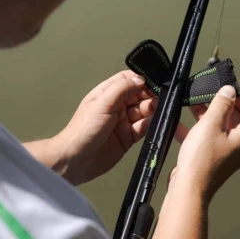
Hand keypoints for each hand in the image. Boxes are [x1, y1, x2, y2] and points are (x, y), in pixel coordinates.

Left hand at [47, 71, 158, 185]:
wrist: (77, 160)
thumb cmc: (85, 128)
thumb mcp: (103, 103)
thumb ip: (122, 88)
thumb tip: (141, 79)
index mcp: (107, 94)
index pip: (127, 80)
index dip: (140, 80)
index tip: (153, 82)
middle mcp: (117, 106)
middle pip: (139, 95)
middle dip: (150, 94)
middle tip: (162, 97)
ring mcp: (123, 122)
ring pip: (144, 111)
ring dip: (153, 109)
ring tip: (161, 108)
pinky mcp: (129, 137)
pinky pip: (144, 127)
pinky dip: (152, 124)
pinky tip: (159, 121)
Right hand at [169, 86, 239, 202]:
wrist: (187, 189)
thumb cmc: (202, 158)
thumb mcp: (211, 125)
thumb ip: (221, 105)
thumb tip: (230, 90)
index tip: (229, 93)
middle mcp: (239, 146)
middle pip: (237, 120)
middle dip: (223, 105)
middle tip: (209, 96)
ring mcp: (224, 153)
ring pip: (220, 128)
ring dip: (207, 115)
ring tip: (192, 104)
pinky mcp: (210, 159)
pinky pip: (206, 139)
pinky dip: (196, 129)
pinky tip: (179, 123)